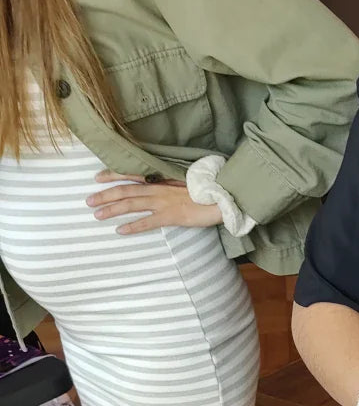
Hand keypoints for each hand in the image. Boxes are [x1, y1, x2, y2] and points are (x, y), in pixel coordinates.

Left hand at [87, 171, 223, 233]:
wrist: (223, 197)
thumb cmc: (208, 189)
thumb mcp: (186, 180)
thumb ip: (172, 182)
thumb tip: (162, 184)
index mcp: (163, 179)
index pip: (132, 174)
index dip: (113, 175)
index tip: (97, 177)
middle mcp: (159, 189)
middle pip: (125, 190)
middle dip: (105, 195)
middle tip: (88, 201)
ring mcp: (164, 202)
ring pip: (131, 204)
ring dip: (112, 210)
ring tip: (97, 215)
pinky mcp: (171, 216)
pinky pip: (147, 222)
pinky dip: (132, 227)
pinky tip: (120, 231)